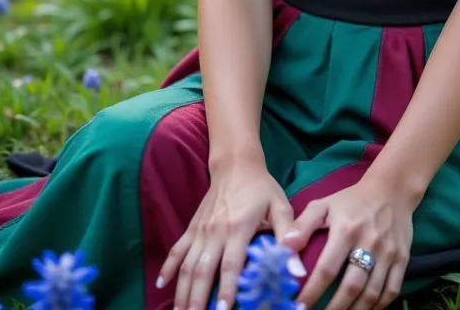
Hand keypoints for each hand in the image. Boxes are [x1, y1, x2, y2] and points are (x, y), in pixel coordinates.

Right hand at [158, 166, 303, 309]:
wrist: (236, 164)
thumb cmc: (262, 188)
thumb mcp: (281, 207)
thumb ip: (289, 237)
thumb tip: (298, 270)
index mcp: (238, 227)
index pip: (230, 264)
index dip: (225, 289)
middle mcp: (215, 230)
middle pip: (203, 270)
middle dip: (198, 298)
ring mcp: (200, 229)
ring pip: (187, 264)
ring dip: (182, 291)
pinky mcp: (192, 227)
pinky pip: (177, 249)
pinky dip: (168, 267)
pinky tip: (161, 285)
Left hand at [283, 179, 414, 309]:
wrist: (392, 189)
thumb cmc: (352, 200)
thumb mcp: (324, 204)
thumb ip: (303, 225)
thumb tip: (284, 247)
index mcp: (346, 229)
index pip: (327, 268)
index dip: (312, 291)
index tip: (299, 306)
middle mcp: (369, 242)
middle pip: (351, 286)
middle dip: (334, 308)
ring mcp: (388, 252)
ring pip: (372, 293)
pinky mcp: (402, 258)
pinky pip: (392, 290)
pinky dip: (378, 306)